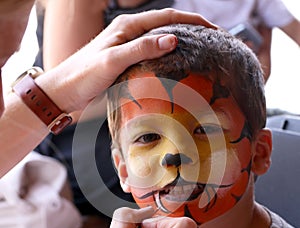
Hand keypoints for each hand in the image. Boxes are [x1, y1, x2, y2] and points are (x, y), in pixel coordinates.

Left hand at [35, 8, 216, 112]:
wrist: (65, 91)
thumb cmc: (83, 75)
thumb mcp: (112, 60)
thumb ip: (140, 48)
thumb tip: (172, 38)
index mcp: (127, 26)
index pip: (167, 17)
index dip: (192, 21)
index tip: (213, 29)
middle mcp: (129, 33)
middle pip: (166, 25)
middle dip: (190, 30)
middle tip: (211, 41)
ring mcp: (128, 47)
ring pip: (160, 40)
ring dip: (180, 43)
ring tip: (198, 52)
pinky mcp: (126, 60)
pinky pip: (152, 54)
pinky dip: (166, 56)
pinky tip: (174, 65)